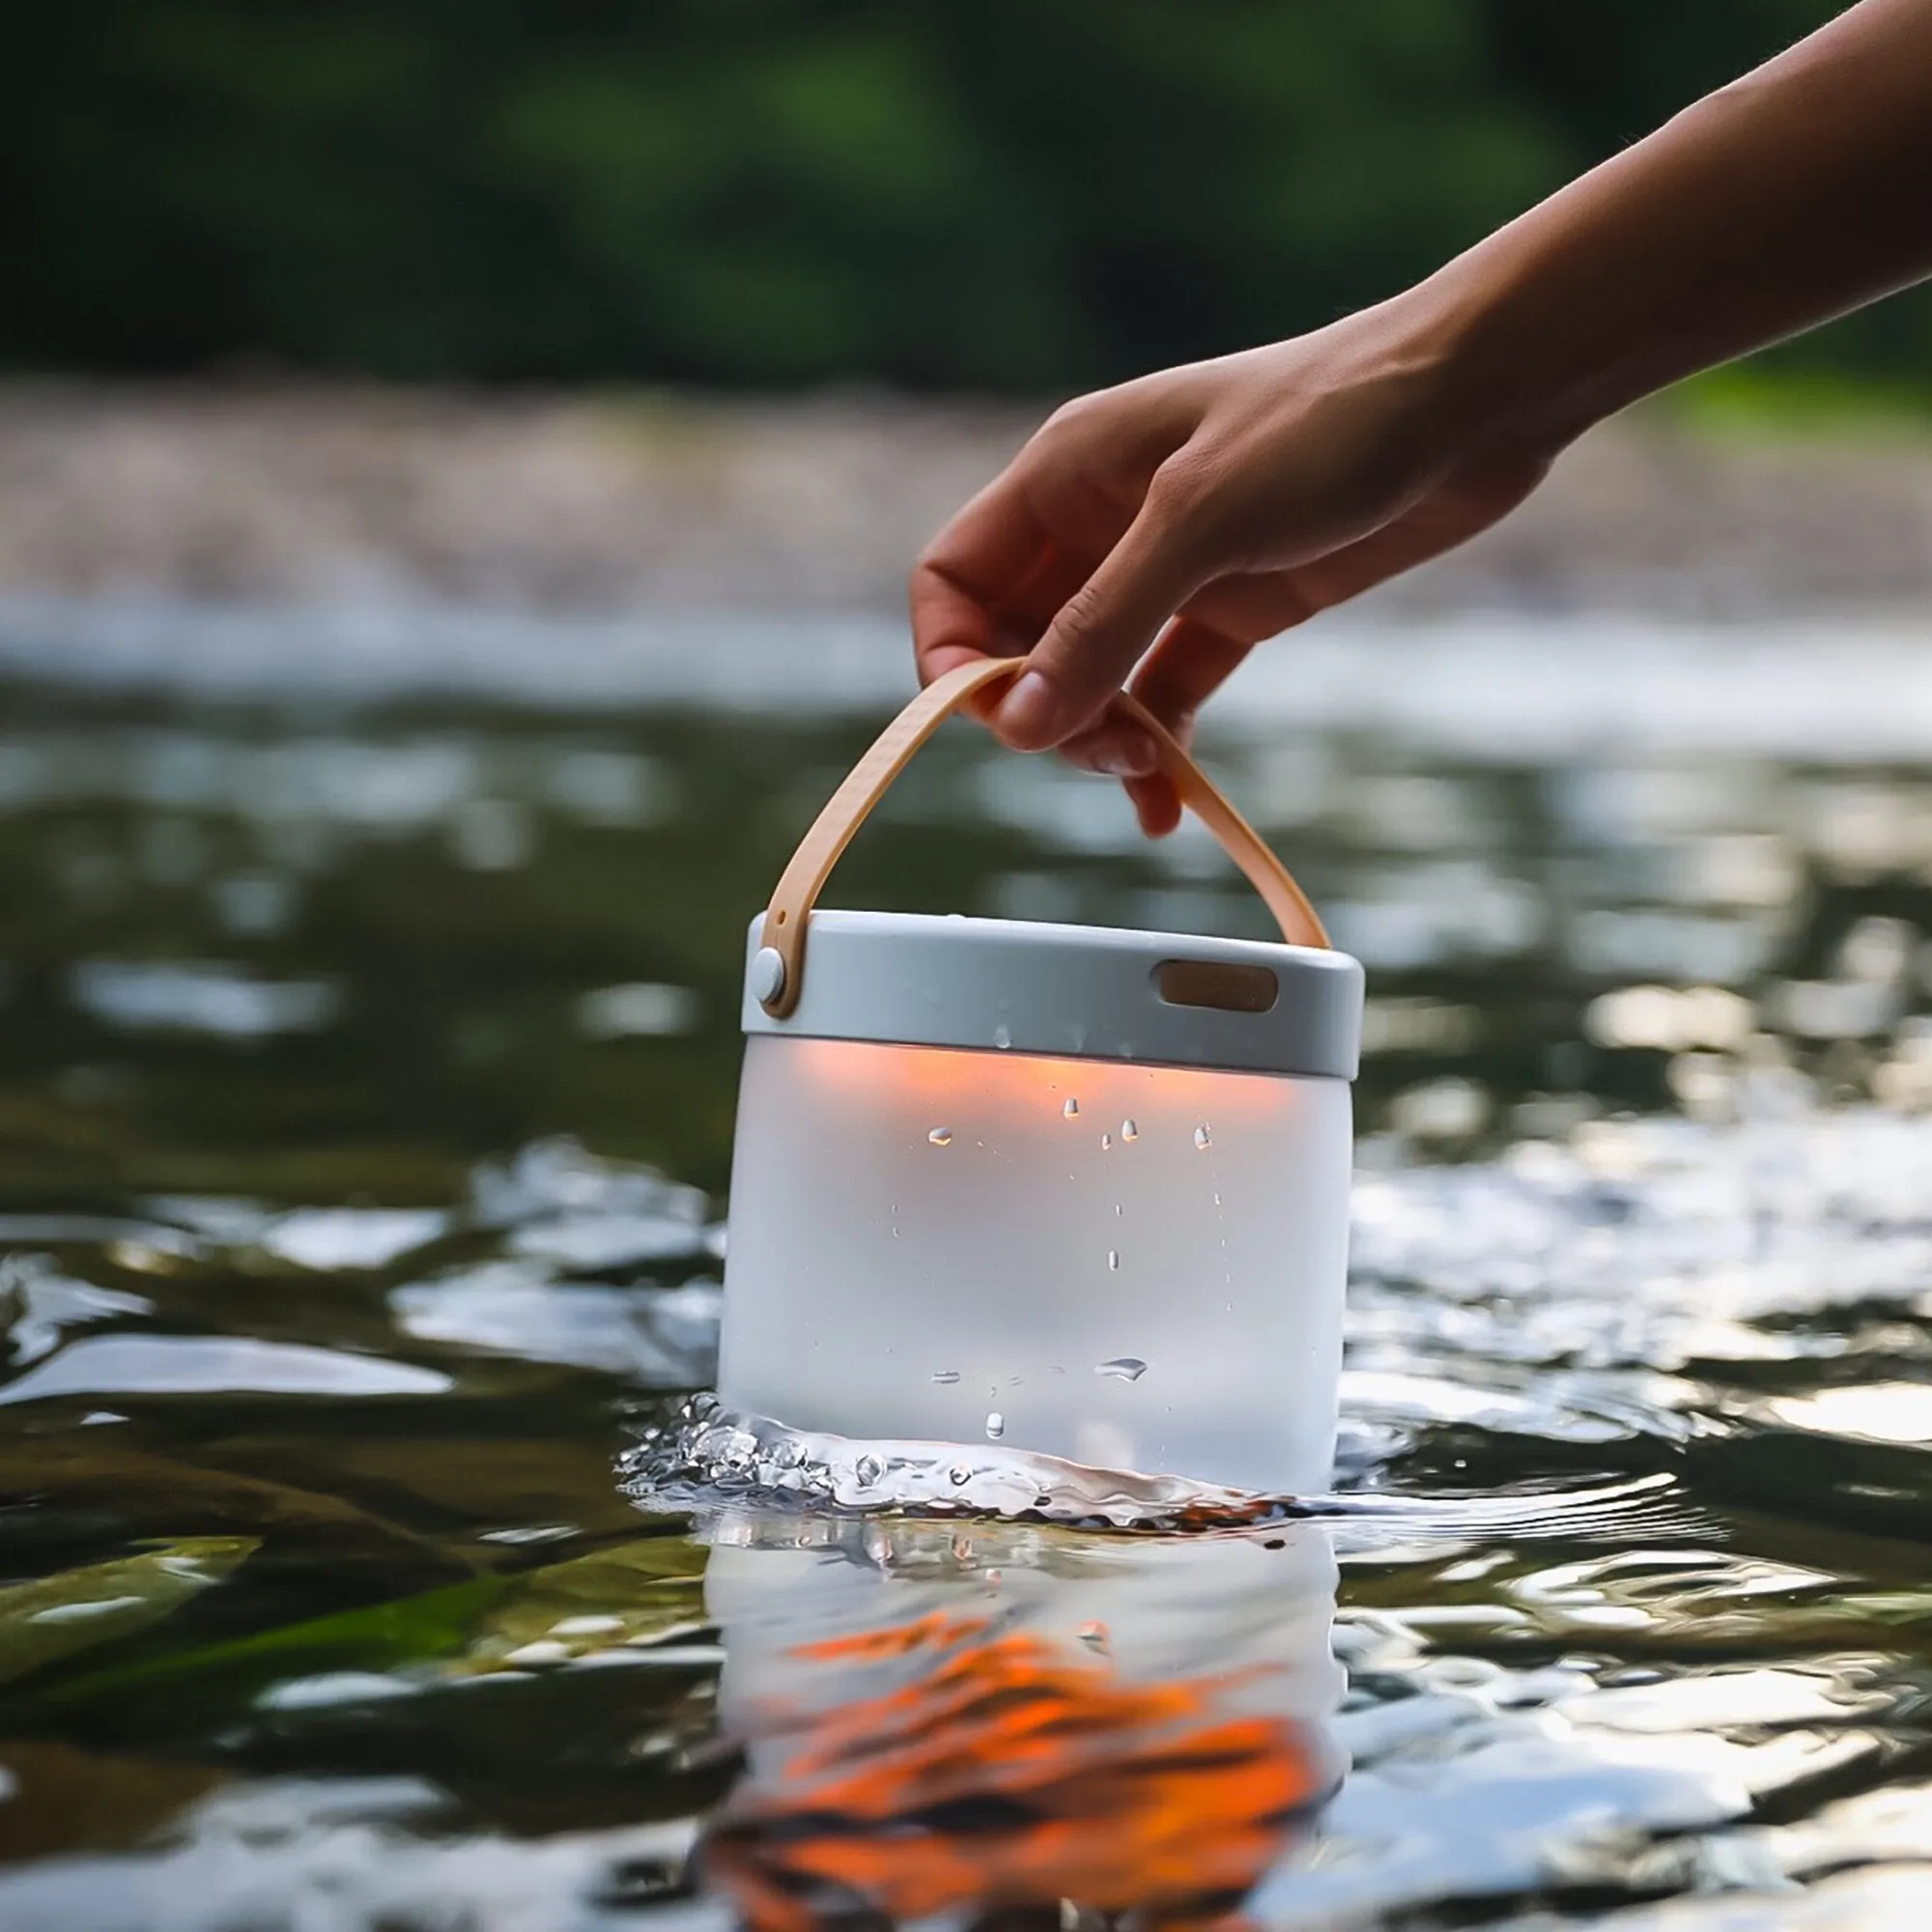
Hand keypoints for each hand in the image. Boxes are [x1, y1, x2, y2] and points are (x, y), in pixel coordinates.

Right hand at [910, 302, 1553, 834]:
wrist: (1472, 404)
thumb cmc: (1331, 423)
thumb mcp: (1201, 522)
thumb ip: (1104, 625)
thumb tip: (1019, 722)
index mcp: (1066, 475)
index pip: (955, 579)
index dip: (953, 656)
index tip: (999, 722)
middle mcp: (1102, 525)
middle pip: (1016, 642)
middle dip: (1042, 709)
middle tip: (1101, 748)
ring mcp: (1167, 570)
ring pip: (1090, 679)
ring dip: (1101, 738)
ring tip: (1149, 772)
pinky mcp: (1232, 608)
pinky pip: (1164, 693)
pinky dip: (1160, 747)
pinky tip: (1171, 799)